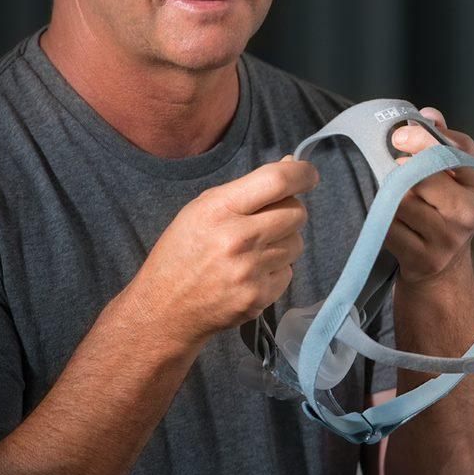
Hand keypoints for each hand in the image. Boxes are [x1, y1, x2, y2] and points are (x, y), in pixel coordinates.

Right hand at [124, 156, 318, 348]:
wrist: (164, 309)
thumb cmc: (183, 251)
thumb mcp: (203, 207)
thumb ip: (248, 187)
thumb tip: (291, 165)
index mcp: (220, 209)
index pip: (276, 181)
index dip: (302, 173)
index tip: (309, 174)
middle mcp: (238, 239)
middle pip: (296, 212)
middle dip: (291, 210)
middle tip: (271, 217)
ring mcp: (250, 272)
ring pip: (297, 243)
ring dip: (283, 241)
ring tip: (254, 249)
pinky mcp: (259, 298)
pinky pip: (289, 272)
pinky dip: (276, 269)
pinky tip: (250, 272)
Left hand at [384, 108, 473, 288]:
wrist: (444, 266)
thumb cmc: (445, 207)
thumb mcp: (453, 173)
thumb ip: (442, 139)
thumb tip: (429, 115)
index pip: (455, 152)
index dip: (424, 138)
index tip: (400, 135)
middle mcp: (469, 212)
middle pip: (423, 176)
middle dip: (402, 168)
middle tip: (394, 165)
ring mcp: (447, 238)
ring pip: (402, 201)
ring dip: (390, 194)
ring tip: (395, 195)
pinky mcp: (423, 257)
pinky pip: (389, 226)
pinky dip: (381, 217)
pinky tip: (388, 216)